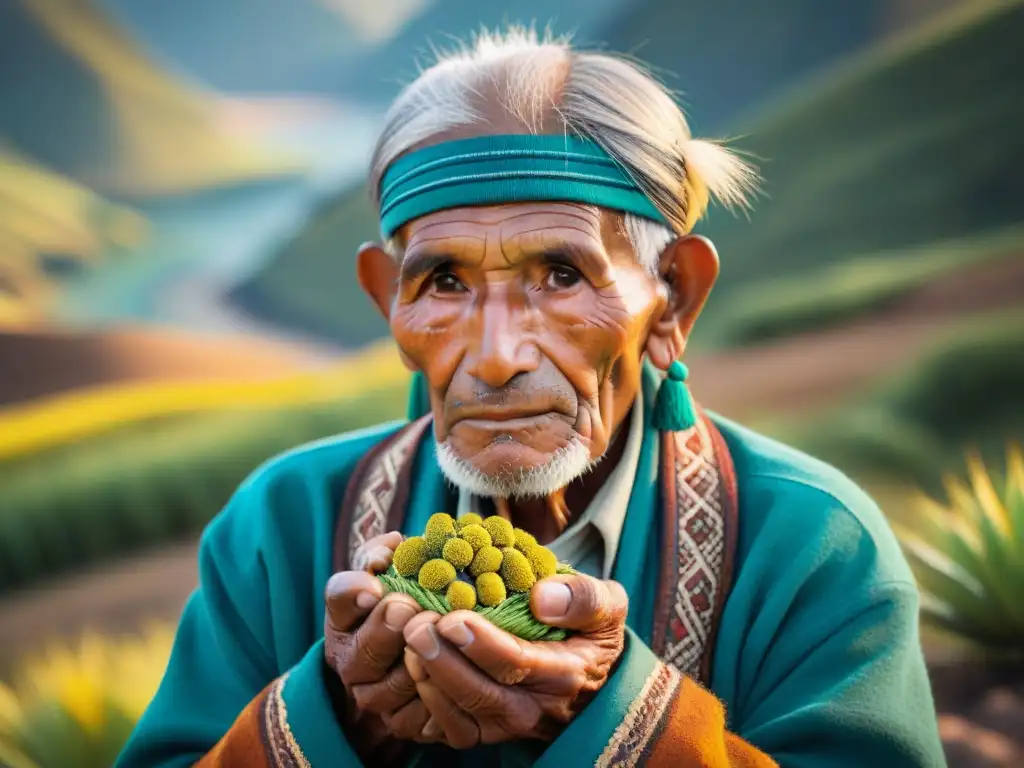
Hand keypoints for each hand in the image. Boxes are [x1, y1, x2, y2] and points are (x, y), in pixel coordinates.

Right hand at [323, 532, 426, 751]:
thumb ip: (385, 554)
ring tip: (442, 637)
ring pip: (395, 685)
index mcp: (345, 617)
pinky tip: (461, 672)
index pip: (340, 599)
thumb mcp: (390, 574)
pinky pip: (422, 715)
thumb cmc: (405, 602)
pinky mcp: (403, 723)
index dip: (353, 593)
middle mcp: (351, 661)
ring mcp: (375, 697)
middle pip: (363, 651)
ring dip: (421, 662)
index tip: (374, 584)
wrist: (411, 664)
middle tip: (408, 607)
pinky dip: (442, 695)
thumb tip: (393, 543)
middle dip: (386, 629)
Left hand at [402, 573, 627, 747]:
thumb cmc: (590, 631)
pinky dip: (428, 705)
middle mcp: (536, 708)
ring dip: (430, 681)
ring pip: (462, 717)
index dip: (481, 644)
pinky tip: (413, 667)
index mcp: (565, 672)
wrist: (592, 679)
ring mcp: (510, 725)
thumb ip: (584, 597)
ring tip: (409, 643)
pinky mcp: (488, 731)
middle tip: (416, 627)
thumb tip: (542, 598)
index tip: (452, 618)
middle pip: (482, 694)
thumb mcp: (608, 605)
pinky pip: (453, 730)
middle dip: (444, 661)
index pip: (517, 663)